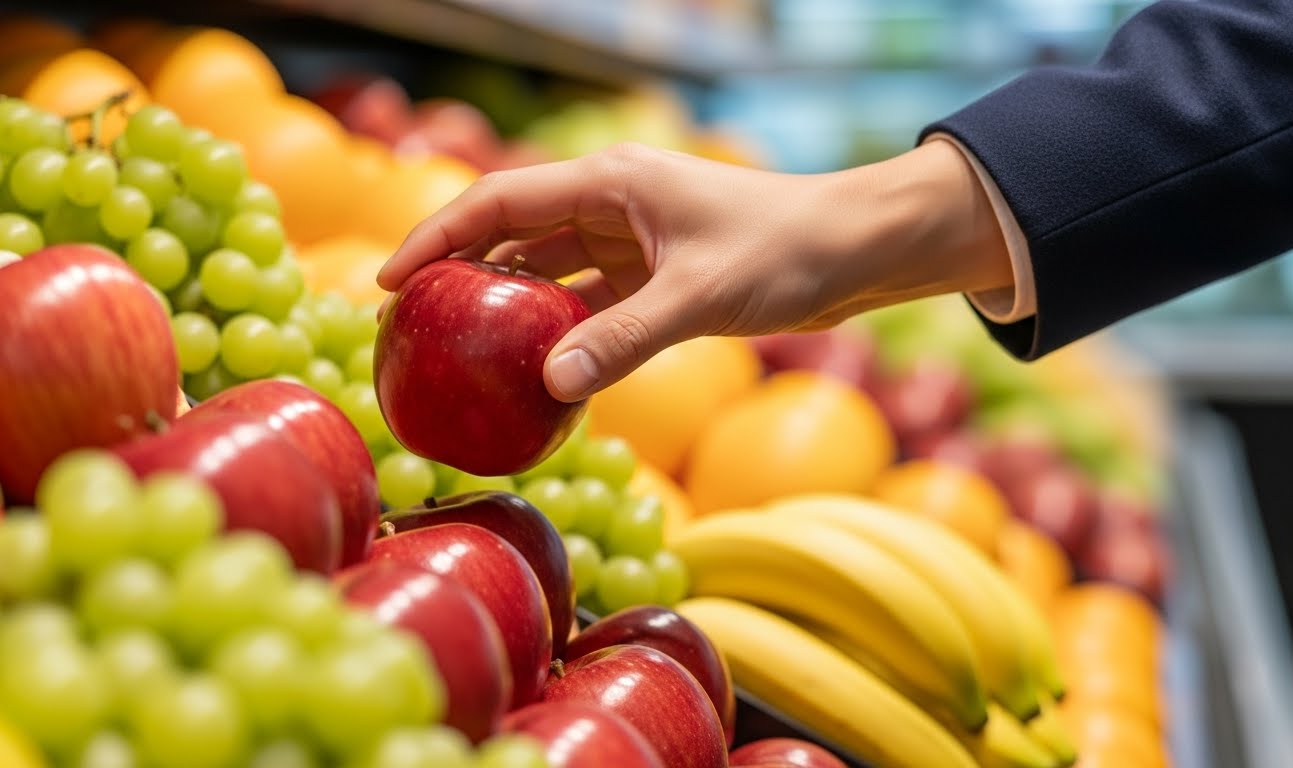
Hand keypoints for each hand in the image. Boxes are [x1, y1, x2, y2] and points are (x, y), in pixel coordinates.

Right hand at [378, 140, 1011, 401]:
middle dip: (463, 276)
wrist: (857, 251)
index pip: (499, 203)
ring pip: (552, 274)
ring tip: (463, 355)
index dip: (437, 238)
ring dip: (513, 310)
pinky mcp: (657, 277)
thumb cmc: (787, 251)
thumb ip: (623, 340)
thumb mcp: (699, 297)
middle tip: (414, 327)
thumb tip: (550, 387)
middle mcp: (612, 205)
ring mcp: (633, 241)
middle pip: (515, 236)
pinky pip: (593, 306)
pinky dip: (565, 335)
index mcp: (610, 184)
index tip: (389, 282)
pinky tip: (540, 374)